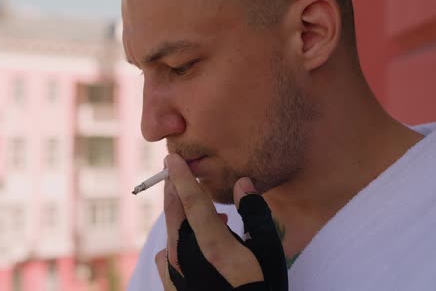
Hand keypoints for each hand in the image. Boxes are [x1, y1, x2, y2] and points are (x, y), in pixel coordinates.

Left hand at [155, 154, 287, 290]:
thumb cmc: (261, 290)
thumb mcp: (269, 253)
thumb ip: (256, 215)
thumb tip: (244, 184)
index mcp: (212, 245)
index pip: (191, 201)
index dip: (182, 176)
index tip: (171, 158)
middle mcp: (186, 256)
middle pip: (175, 213)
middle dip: (175, 190)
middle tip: (178, 173)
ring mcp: (175, 274)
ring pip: (172, 234)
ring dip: (183, 220)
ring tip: (208, 220)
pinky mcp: (172, 288)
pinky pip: (166, 257)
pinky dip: (178, 245)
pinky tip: (194, 250)